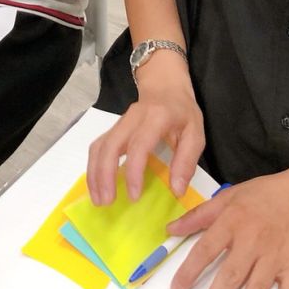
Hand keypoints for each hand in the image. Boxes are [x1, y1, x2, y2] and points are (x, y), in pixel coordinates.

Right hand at [86, 55, 204, 204]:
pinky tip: (96, 185)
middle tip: (106, 202)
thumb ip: (187, 161)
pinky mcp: (113, 128)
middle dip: (104, 175)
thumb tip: (176, 190)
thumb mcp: (195, 134)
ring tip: (98, 199)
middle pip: (110, 145)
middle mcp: (133, 119)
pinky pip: (98, 147)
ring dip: (94, 173)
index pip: (139, 145)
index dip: (134, 171)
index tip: (133, 196)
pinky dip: (93, 167)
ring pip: (99, 146)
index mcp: (156, 118)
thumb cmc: (182, 112)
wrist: (165, 86)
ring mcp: (119, 122)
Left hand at [167, 169, 288, 288]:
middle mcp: (253, 241)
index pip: (206, 249)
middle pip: (231, 275)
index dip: (189, 271)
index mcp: (234, 221)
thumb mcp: (229, 196)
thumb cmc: (268, 194)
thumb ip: (198, 215)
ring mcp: (275, 256)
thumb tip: (172, 229)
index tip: (177, 288)